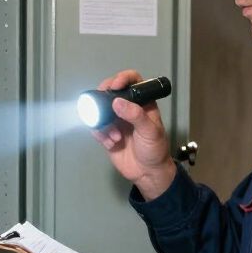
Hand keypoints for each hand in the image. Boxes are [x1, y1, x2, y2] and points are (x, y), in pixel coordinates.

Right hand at [88, 69, 175, 200]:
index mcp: (143, 103)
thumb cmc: (155, 150)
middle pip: (111, 92)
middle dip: (104, 98)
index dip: (122, 78)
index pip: (132, 82)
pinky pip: (96, 128)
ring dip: (103, 123)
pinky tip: (110, 143)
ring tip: (114, 137)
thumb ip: (135, 115)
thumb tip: (117, 102)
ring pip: (100, 111)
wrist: (148, 173)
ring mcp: (116, 121)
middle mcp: (128, 109)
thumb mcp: (150, 131)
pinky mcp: (107, 134)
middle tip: (102, 106)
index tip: (114, 86)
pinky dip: (100, 135)